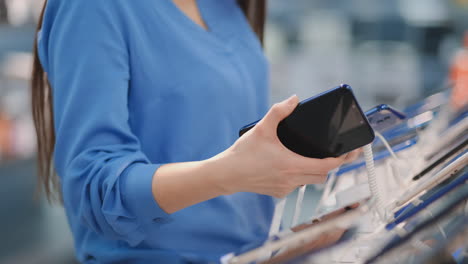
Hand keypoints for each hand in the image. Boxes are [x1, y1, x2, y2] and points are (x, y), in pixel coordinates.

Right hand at [215, 95, 348, 197]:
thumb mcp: (261, 128)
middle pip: (322, 175)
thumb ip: (279, 111)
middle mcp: (291, 179)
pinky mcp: (278, 193)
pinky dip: (299, 176)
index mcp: (291, 165)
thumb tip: (294, 99)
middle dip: (330, 165)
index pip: (327, 166)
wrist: (226, 174)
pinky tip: (291, 166)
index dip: (342, 159)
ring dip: (315, 171)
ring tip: (313, 157)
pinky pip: (296, 185)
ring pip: (310, 181)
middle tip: (335, 153)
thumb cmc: (243, 153)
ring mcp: (285, 188)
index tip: (350, 152)